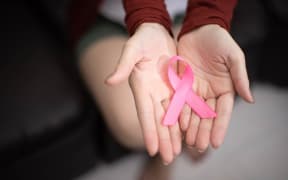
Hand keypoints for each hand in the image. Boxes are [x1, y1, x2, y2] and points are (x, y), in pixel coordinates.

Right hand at [106, 23, 180, 163]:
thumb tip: (109, 81)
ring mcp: (164, 91)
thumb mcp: (132, 49)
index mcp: (141, 87)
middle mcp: (152, 93)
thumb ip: (123, 65)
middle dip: (163, 140)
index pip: (145, 113)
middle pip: (158, 120)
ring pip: (169, 117)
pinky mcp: (175, 87)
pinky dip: (182, 121)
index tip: (153, 149)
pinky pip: (180, 107)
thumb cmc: (142, 39)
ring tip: (177, 152)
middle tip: (168, 159)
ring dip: (173, 136)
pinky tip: (186, 133)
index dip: (149, 132)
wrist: (155, 32)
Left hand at [177, 24, 253, 150]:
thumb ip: (240, 77)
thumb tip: (250, 100)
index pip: (223, 112)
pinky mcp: (181, 85)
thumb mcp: (234, 57)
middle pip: (206, 116)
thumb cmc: (219, 41)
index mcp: (225, 89)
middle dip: (202, 132)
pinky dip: (179, 113)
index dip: (219, 128)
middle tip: (198, 147)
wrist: (198, 30)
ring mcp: (195, 90)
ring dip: (190, 128)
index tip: (215, 143)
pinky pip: (180, 102)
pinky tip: (177, 125)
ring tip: (188, 142)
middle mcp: (210, 93)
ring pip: (193, 113)